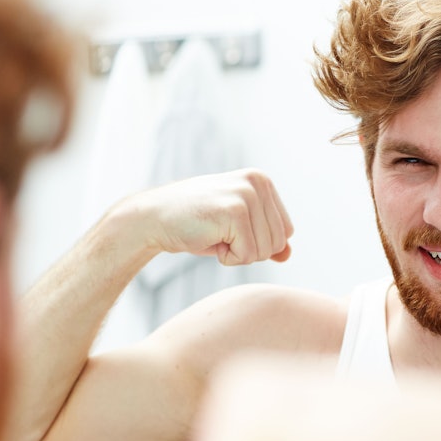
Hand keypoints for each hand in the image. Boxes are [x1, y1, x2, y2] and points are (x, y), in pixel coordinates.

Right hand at [105, 168, 292, 265]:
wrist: (153, 219)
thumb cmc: (194, 224)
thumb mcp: (236, 229)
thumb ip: (265, 239)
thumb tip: (288, 255)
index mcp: (261, 181)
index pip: (286, 231)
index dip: (259, 243)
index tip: (230, 231)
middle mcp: (258, 182)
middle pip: (279, 242)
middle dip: (250, 250)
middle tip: (220, 235)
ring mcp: (247, 194)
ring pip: (265, 251)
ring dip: (238, 254)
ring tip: (213, 235)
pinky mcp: (235, 211)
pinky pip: (248, 255)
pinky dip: (228, 258)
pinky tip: (208, 239)